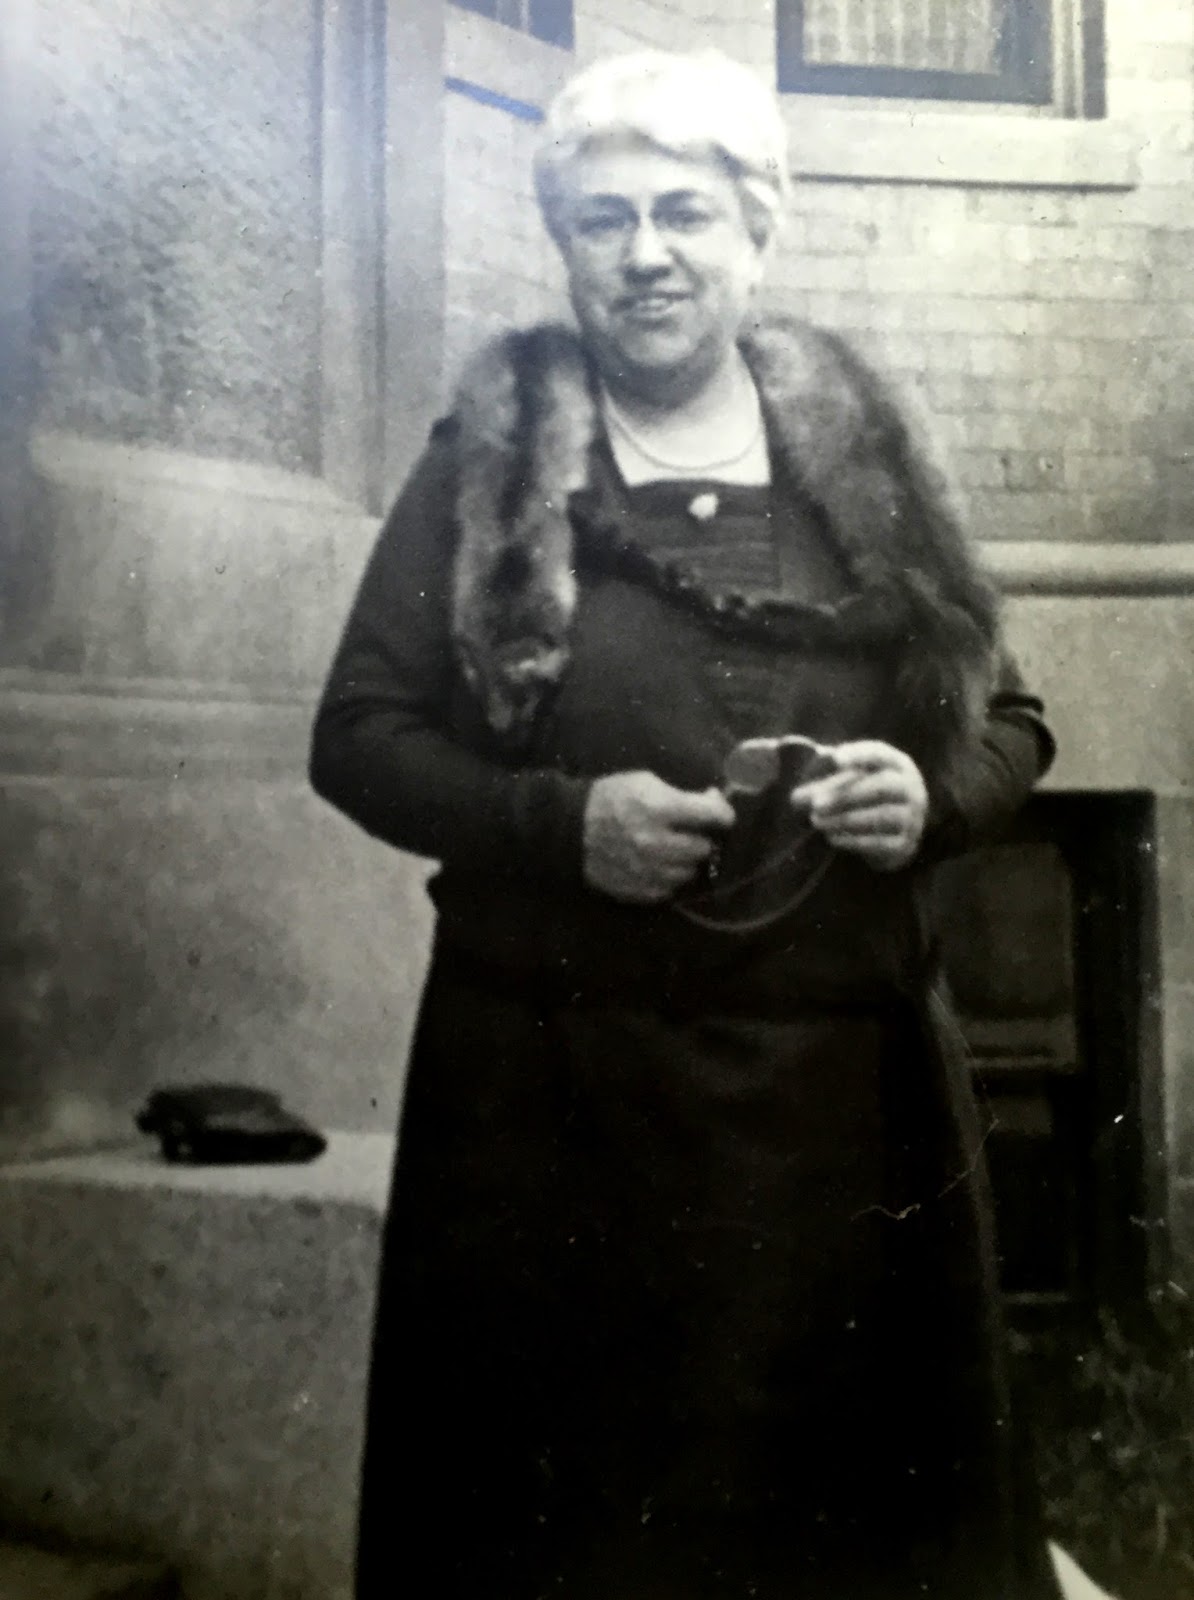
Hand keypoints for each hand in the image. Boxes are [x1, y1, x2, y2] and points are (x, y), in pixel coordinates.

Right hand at [583, 771, 734, 903]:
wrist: (569, 831)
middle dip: (700, 837)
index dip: (723, 813)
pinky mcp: (640, 892)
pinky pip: (671, 889)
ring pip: (689, 871)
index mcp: (659, 809)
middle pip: (704, 847)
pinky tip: (656, 864)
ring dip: (685, 860)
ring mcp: (649, 872)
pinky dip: (669, 877)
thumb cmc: (609, 798)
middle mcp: (658, 843)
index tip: (721, 814)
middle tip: (689, 831)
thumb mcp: (644, 781)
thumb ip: (680, 793)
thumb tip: (712, 802)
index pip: (713, 816)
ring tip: (671, 849)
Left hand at [790, 741, 927, 872]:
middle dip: (846, 794)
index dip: (859, 754)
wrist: (894, 832)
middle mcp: (911, 789)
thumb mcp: (849, 783)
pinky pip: (881, 843)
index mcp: (897, 764)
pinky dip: (855, 841)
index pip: (881, 754)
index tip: (834, 758)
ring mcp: (912, 818)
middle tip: (815, 804)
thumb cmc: (865, 797)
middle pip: (881, 786)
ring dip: (845, 819)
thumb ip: (824, 785)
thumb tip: (796, 799)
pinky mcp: (905, 845)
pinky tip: (832, 838)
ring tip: (817, 821)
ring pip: (882, 815)